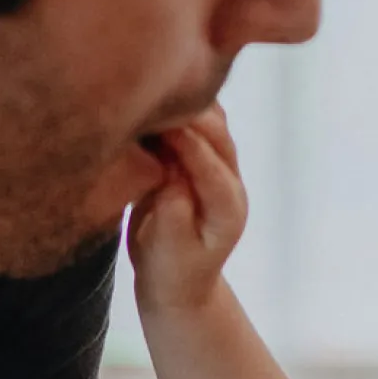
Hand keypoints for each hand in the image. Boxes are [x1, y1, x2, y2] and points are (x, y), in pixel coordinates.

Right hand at [127, 105, 248, 312]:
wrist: (175, 283)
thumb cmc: (171, 273)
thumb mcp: (167, 251)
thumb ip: (172, 211)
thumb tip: (168, 171)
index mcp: (228, 208)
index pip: (211, 164)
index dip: (185, 140)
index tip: (158, 122)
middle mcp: (231, 182)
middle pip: (218, 133)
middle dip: (186, 113)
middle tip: (147, 99)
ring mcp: (218, 169)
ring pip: (210, 122)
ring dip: (182, 105)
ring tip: (146, 95)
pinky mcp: (200, 161)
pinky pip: (192, 126)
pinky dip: (174, 112)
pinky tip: (147, 105)